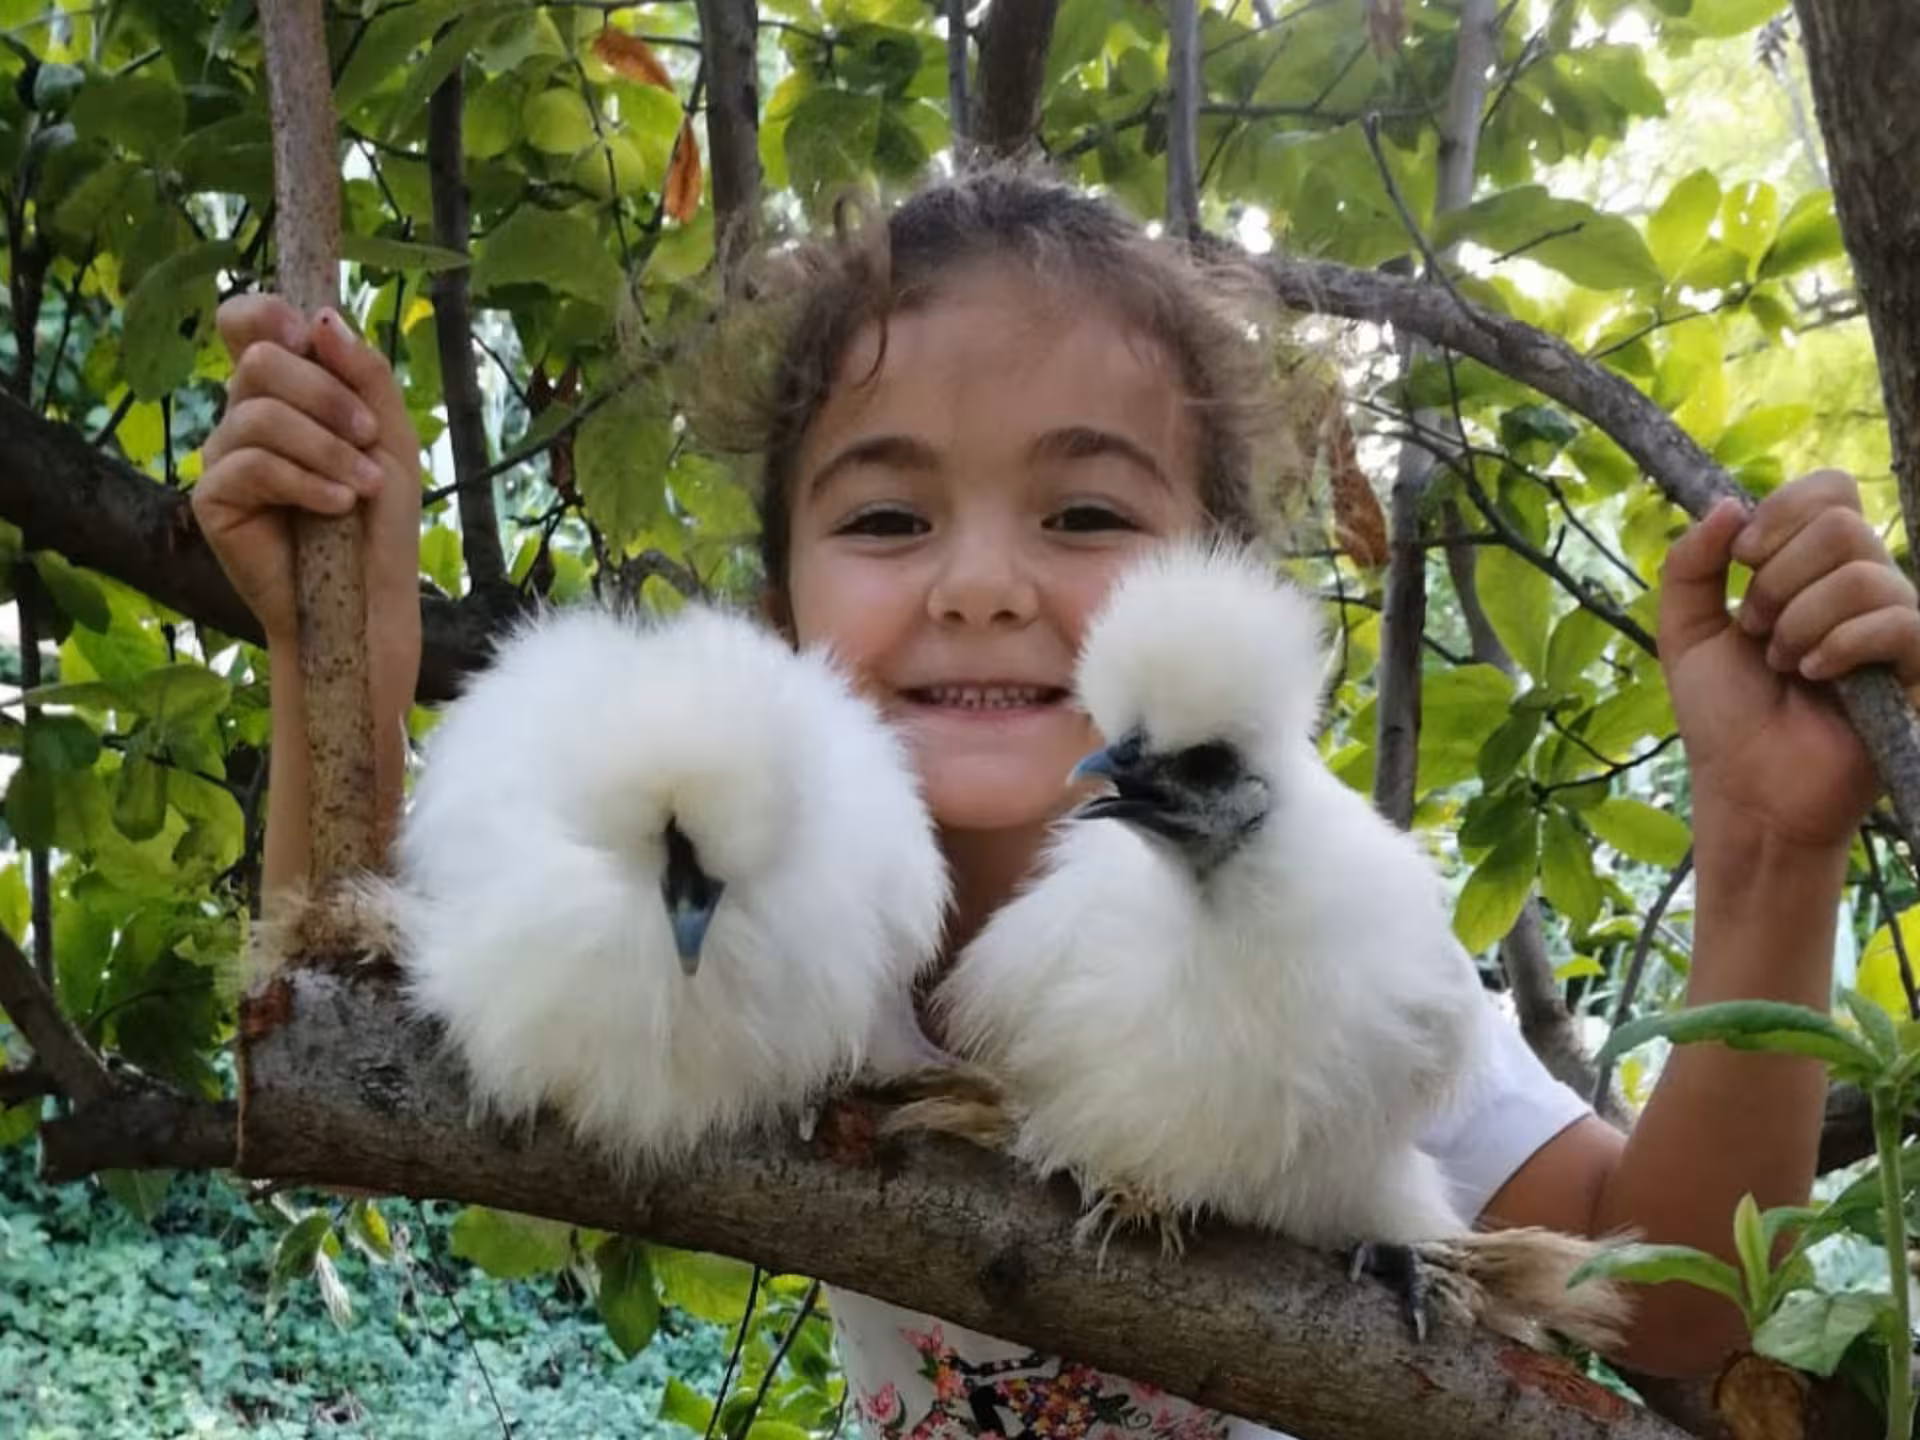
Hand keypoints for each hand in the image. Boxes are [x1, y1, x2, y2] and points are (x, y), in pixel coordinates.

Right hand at [194, 295, 421, 693]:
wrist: (370, 599)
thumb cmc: (380, 520)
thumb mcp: (389, 436)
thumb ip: (363, 374)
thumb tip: (322, 318)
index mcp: (283, 391)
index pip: (246, 323)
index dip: (269, 314)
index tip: (312, 338)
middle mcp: (245, 416)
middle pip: (259, 360)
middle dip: (326, 395)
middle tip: (370, 436)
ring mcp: (224, 456)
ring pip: (259, 413)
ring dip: (326, 445)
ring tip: (363, 486)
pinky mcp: (213, 500)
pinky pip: (252, 465)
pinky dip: (306, 480)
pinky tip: (337, 505)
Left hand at [1659, 469, 1919, 850]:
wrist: (1748, 789)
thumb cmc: (1722, 715)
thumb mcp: (1684, 631)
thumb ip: (1691, 565)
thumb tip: (1728, 502)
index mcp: (1812, 567)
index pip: (1830, 490)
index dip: (1784, 512)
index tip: (1744, 560)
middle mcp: (1862, 586)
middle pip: (1843, 523)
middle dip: (1779, 578)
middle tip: (1758, 631)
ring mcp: (1894, 625)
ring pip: (1862, 573)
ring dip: (1801, 620)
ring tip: (1785, 664)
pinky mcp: (1916, 668)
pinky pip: (1898, 621)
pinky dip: (1841, 643)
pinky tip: (1815, 675)